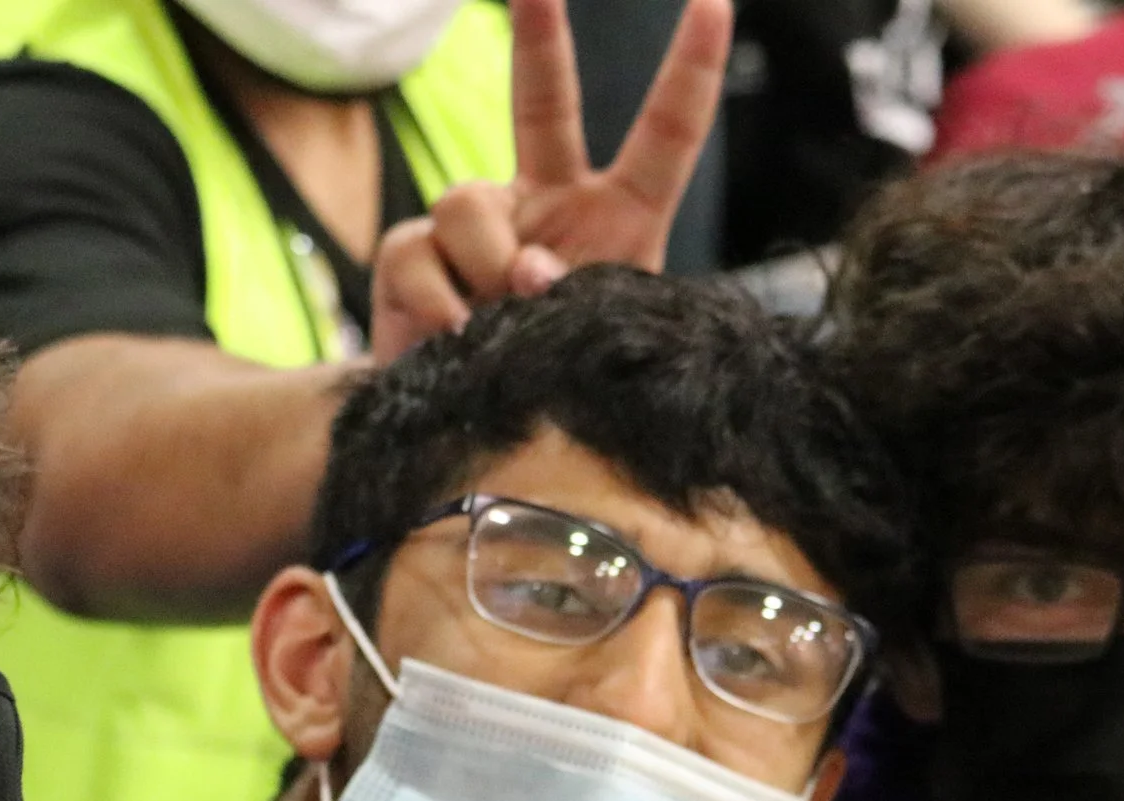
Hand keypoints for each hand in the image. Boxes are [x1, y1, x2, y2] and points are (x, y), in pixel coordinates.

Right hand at [369, 0, 729, 360]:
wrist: (472, 434)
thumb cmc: (556, 392)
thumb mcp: (598, 348)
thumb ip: (577, 301)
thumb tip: (525, 270)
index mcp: (618, 215)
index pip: (664, 136)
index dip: (689, 71)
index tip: (712, 2)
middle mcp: (544, 199)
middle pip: (542, 101)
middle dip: (540, 33)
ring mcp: (475, 222)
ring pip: (468, 204)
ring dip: (486, 266)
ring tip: (496, 322)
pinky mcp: (411, 254)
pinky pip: (418, 252)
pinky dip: (438, 300)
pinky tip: (453, 336)